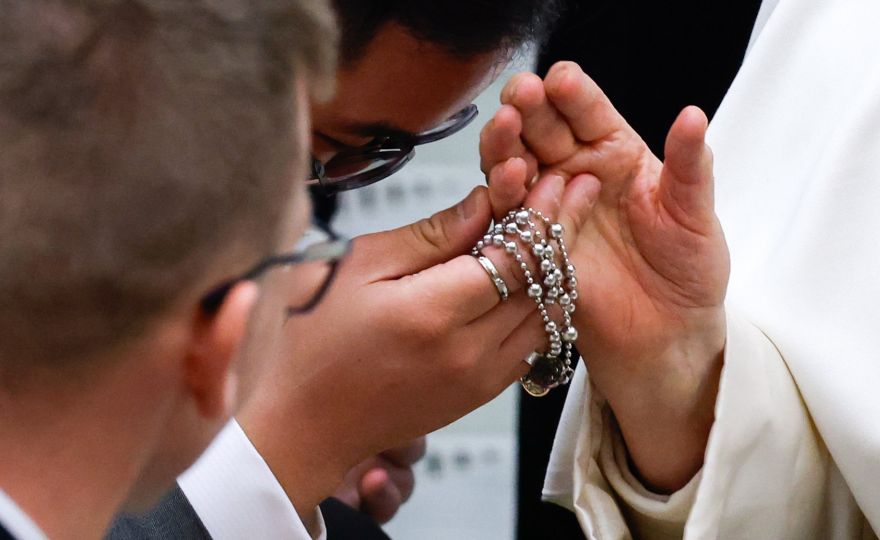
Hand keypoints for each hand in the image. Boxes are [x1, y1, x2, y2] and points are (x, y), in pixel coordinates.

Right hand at [239, 169, 600, 520]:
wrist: (303, 425)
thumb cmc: (311, 340)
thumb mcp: (356, 267)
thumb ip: (428, 235)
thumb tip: (484, 201)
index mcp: (433, 313)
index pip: (516, 254)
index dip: (541, 212)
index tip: (554, 178)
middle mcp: (467, 351)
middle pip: (542, 281)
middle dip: (562, 229)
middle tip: (577, 189)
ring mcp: (479, 379)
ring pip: (547, 314)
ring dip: (558, 267)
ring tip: (565, 224)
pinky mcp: (480, 395)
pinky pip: (532, 343)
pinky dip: (543, 305)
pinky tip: (541, 275)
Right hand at [481, 62, 729, 490]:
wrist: (669, 337)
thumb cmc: (689, 274)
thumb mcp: (696, 216)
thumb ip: (690, 166)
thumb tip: (693, 115)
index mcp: (618, 154)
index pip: (590, 112)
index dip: (574, 93)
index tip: (562, 79)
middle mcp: (578, 173)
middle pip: (543, 130)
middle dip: (529, 108)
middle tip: (521, 94)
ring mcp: (550, 208)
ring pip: (517, 164)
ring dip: (506, 143)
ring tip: (505, 128)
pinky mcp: (531, 245)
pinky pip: (509, 215)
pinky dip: (501, 195)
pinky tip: (504, 179)